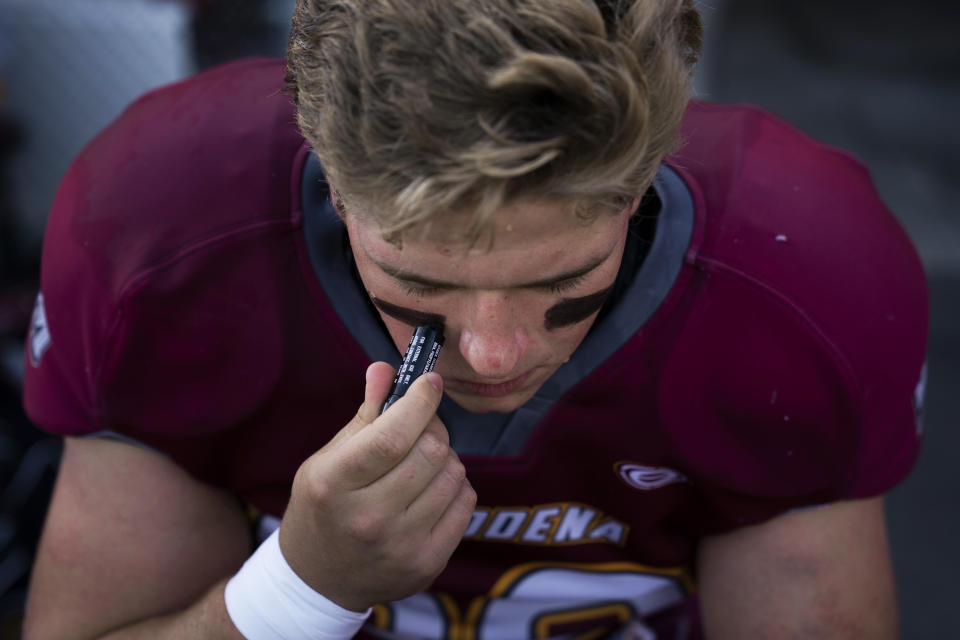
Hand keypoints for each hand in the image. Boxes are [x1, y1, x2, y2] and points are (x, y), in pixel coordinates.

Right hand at [278, 362, 475, 611]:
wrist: (319, 581)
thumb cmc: (324, 508)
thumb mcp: (328, 459)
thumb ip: (364, 415)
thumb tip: (385, 369)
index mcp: (333, 485)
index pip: (391, 436)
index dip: (419, 402)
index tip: (430, 382)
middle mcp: (367, 519)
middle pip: (430, 451)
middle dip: (433, 427)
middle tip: (421, 427)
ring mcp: (400, 546)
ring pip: (454, 474)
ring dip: (445, 458)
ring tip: (422, 463)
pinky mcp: (427, 564)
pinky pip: (465, 503)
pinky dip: (456, 486)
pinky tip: (432, 489)